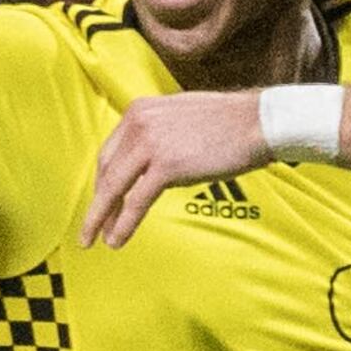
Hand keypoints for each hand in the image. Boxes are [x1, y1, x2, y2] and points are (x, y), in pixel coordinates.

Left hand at [85, 90, 275, 247]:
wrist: (258, 122)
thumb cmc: (228, 125)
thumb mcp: (180, 120)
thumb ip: (158, 137)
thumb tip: (147, 166)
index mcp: (140, 110)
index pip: (110, 151)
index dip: (103, 181)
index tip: (103, 201)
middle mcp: (138, 123)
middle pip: (107, 170)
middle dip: (99, 202)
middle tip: (91, 227)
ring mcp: (150, 143)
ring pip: (114, 188)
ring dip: (101, 218)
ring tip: (94, 240)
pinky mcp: (165, 165)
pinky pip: (135, 201)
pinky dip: (123, 224)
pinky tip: (116, 240)